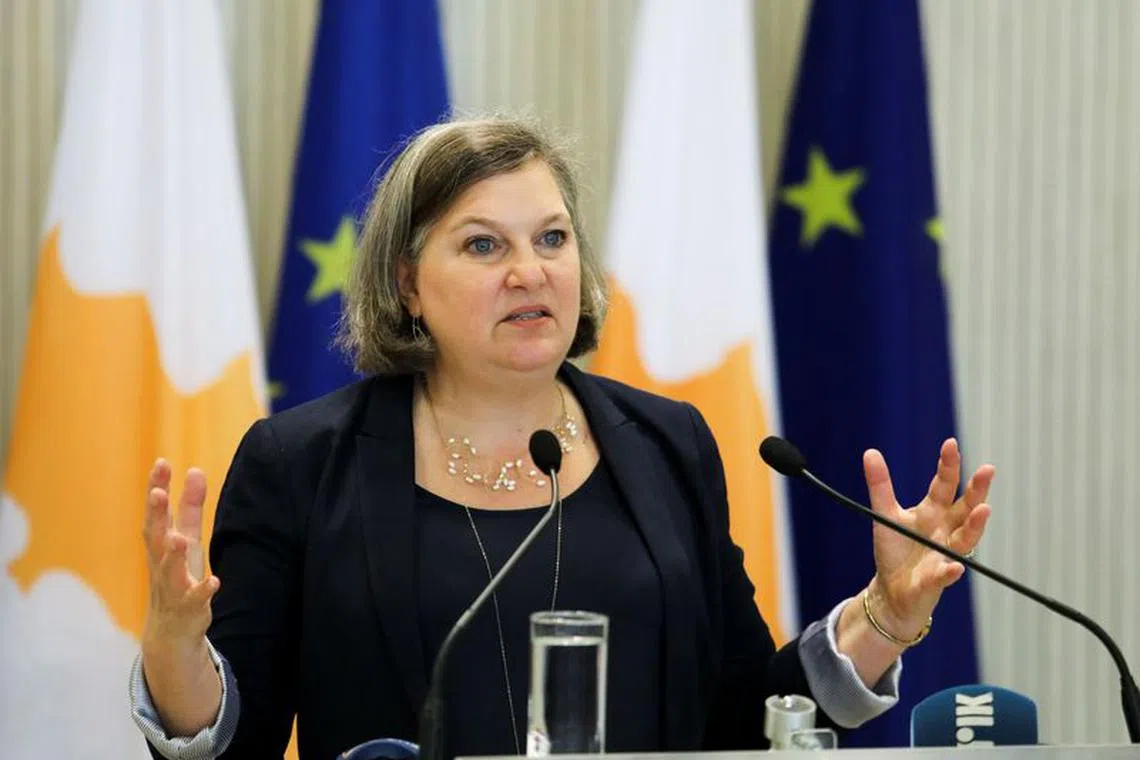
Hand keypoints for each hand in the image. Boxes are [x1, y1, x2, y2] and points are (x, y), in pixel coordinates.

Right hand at [140, 459, 219, 654]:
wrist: (171, 631)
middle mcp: (161, 564)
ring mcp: (172, 587)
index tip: (161, 463)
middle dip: (156, 515)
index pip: (155, 513)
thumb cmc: (178, 576)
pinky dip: (203, 590)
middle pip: (155, 537)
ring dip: (173, 554)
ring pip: (169, 570)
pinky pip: (195, 600)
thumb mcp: (187, 538)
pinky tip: (214, 581)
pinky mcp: (189, 608)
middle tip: (159, 493)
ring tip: (179, 538)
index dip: (156, 488)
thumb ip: (190, 506)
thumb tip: (195, 470)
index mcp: (160, 544)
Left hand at [864, 438, 993, 639]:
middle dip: (977, 490)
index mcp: (933, 512)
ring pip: (965, 538)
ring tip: (983, 510)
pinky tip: (954, 567)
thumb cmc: (894, 551)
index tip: (951, 444)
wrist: (892, 591)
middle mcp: (946, 530)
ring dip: (975, 525)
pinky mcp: (936, 580)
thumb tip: (870, 452)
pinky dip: (949, 571)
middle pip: (965, 507)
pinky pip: (944, 575)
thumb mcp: (885, 515)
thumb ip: (881, 486)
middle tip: (987, 470)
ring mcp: (945, 554)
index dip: (948, 465)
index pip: (944, 485)